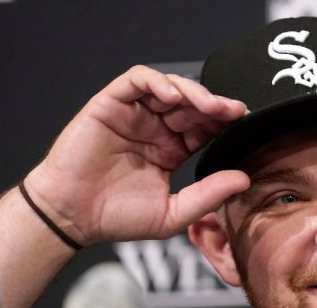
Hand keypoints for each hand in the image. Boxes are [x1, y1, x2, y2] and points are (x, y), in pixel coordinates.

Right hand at [25, 65, 249, 244]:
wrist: (72, 217)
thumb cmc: (116, 217)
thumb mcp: (173, 213)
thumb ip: (208, 195)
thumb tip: (244, 179)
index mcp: (172, 150)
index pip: (205, 128)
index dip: (224, 124)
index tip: (244, 126)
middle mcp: (155, 129)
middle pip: (193, 105)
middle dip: (216, 106)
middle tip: (234, 112)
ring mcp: (134, 114)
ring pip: (170, 87)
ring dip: (193, 91)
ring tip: (209, 106)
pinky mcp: (110, 104)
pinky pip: (137, 81)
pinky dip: (157, 81)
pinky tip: (173, 96)